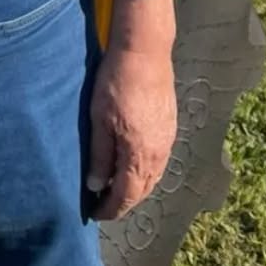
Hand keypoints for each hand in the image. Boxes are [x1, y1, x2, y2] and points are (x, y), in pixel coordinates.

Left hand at [87, 42, 176, 218]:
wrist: (145, 52)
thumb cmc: (116, 82)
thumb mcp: (99, 118)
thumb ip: (99, 155)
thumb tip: (95, 185)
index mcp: (139, 154)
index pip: (126, 195)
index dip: (110, 208)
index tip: (95, 214)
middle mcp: (158, 153)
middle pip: (142, 190)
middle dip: (123, 202)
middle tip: (103, 205)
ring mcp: (167, 141)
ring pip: (153, 177)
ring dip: (135, 188)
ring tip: (115, 188)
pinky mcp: (170, 127)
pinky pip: (159, 161)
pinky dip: (145, 172)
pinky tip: (132, 165)